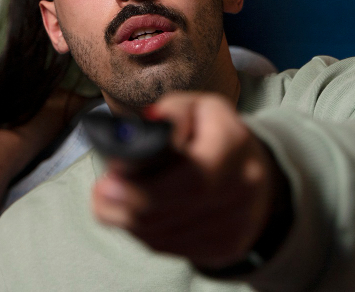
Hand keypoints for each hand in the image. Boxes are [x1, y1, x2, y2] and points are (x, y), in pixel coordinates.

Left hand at [92, 92, 282, 268]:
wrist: (254, 172)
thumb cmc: (212, 132)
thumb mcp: (195, 106)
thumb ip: (169, 114)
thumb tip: (139, 135)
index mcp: (234, 144)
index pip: (190, 177)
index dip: (145, 185)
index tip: (109, 177)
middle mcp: (242, 187)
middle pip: (172, 211)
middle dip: (128, 203)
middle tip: (101, 191)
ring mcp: (236, 223)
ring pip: (166, 235)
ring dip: (128, 219)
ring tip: (108, 200)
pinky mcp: (225, 247)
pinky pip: (171, 247)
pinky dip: (143, 233)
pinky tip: (130, 215)